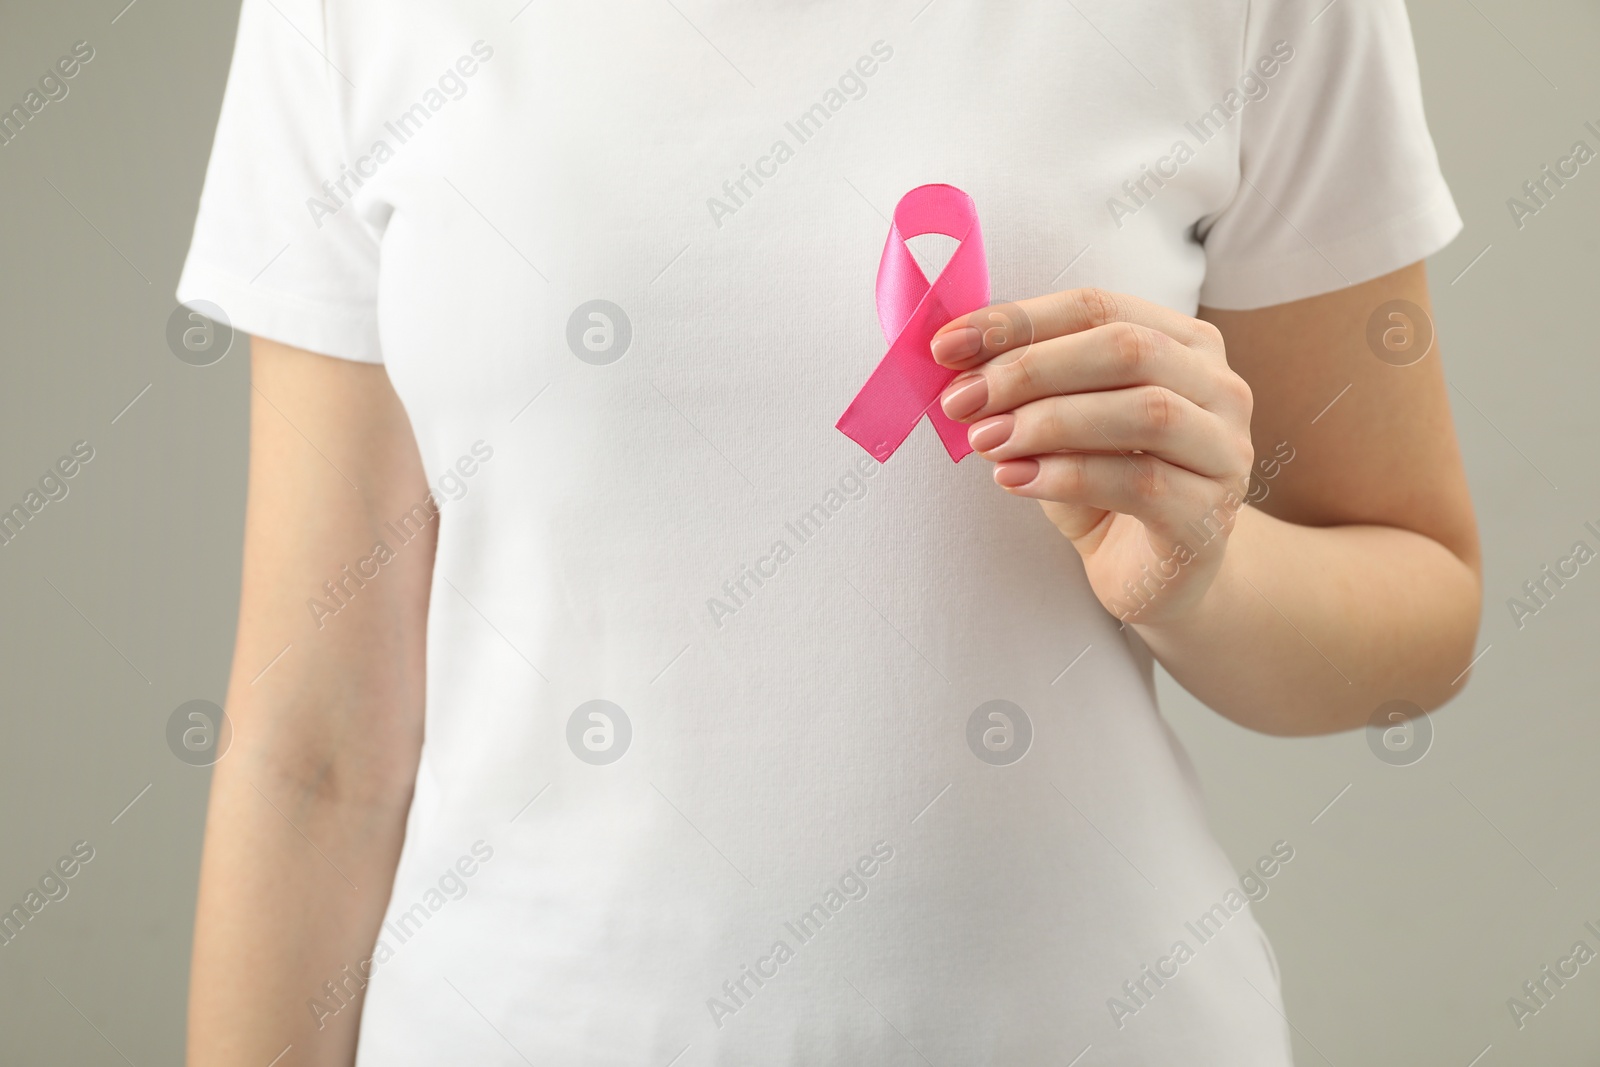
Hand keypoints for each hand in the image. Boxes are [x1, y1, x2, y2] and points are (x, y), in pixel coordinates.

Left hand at [931, 288, 1255, 626]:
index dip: (1019, 320)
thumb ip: (1024, 387)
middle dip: (1031, 369)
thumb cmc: (1105, 487)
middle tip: (962, 398)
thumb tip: (955, 360)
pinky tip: (1014, 480)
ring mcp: (1224, 451)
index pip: (1098, 308)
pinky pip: (1140, 482)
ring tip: (986, 440)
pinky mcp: (1209, 514)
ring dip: (1049, 421)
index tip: (948, 346)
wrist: (1153, 575)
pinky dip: (1066, 476)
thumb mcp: (1059, 424)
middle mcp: (1219, 388)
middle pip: (1127, 349)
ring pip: (1145, 412)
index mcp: (1184, 344)